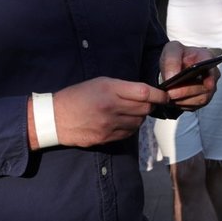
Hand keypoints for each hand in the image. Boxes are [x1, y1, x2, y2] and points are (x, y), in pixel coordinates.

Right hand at [44, 77, 168, 147]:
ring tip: (129, 111)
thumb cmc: (78, 96)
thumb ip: (123, 87)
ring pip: (139, 122)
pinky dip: (130, 127)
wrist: (55, 118)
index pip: (144, 93)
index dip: (159, 95)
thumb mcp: (99, 82)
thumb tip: (146, 94)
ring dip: (140, 117)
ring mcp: (110, 125)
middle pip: (145, 108)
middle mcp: (111, 107)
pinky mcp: (107, 138)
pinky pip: (129, 133)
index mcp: (110, 89)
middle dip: (150, 105)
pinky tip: (122, 121)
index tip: (166, 95)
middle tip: (148, 103)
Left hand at [158, 42, 217, 111]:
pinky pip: (193, 106)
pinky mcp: (200, 100)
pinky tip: (171, 100)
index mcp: (207, 59)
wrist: (174, 67)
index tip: (205, 84)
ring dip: (183, 100)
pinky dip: (182, 104)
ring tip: (168, 97)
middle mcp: (212, 75)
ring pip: (200, 100)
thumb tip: (172, 77)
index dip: (211, 77)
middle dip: (186, 91)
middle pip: (205, 88)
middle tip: (170, 92)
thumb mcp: (171, 50)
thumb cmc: (177, 56)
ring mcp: (208, 89)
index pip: (212, 68)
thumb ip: (171, 61)